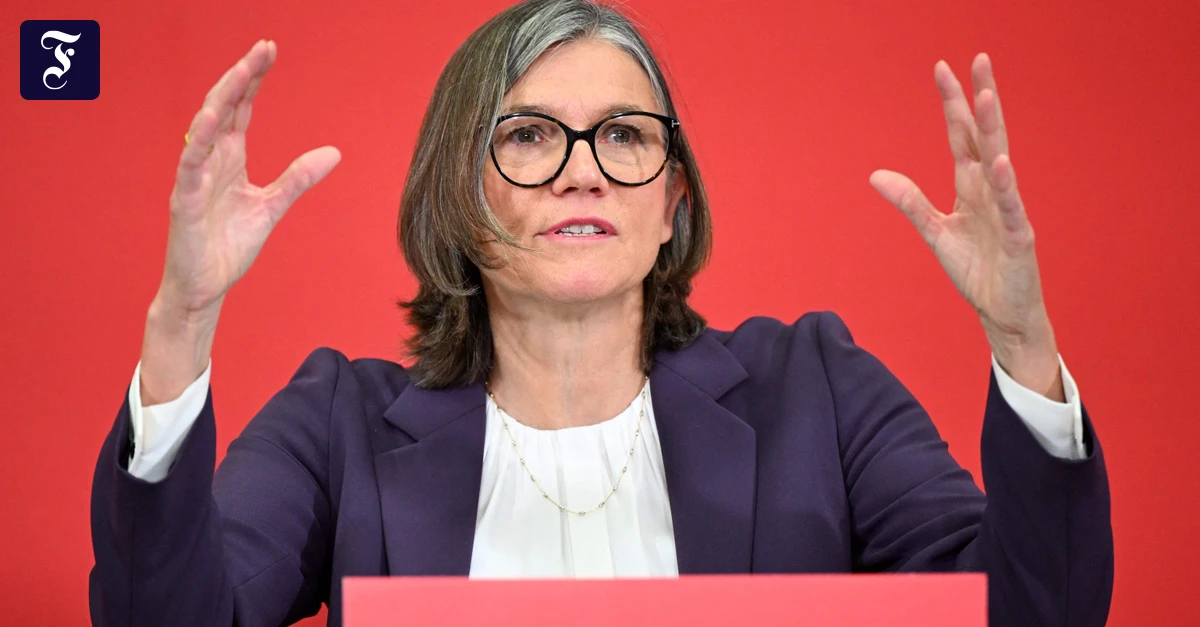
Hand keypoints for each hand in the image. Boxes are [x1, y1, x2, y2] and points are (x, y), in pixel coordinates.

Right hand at [159, 39, 340, 318]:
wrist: (206, 286)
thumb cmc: (228, 245)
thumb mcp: (272, 206)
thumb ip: (298, 178)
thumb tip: (334, 153)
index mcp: (229, 157)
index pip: (240, 107)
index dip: (253, 79)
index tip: (270, 50)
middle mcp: (210, 160)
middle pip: (223, 106)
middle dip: (241, 76)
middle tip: (264, 48)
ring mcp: (194, 178)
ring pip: (204, 128)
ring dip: (222, 98)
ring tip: (242, 70)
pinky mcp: (185, 202)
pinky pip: (189, 167)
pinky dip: (199, 143)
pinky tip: (211, 121)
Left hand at [869, 53, 1062, 399]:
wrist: (1001, 313)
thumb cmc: (977, 271)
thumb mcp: (935, 232)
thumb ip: (910, 202)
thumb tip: (875, 175)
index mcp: (972, 186)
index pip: (960, 136)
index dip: (952, 104)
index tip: (943, 69)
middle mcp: (992, 190)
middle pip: (984, 136)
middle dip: (979, 99)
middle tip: (978, 59)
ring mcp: (1008, 211)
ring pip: (1000, 162)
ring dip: (993, 130)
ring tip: (987, 96)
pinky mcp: (1018, 237)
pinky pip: (1011, 207)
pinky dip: (1006, 185)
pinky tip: (1001, 162)